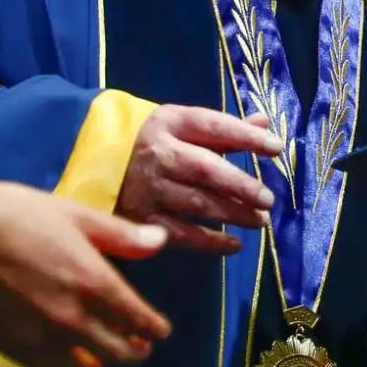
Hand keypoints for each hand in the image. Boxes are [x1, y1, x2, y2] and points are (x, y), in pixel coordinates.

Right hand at [0, 170, 172, 366]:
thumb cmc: (15, 214)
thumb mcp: (75, 215)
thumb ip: (120, 236)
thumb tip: (161, 241)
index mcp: (93, 282)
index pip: (137, 319)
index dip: (154, 328)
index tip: (160, 331)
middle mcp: (73, 319)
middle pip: (117, 352)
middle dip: (135, 350)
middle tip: (141, 347)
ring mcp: (41, 338)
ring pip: (85, 366)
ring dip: (102, 362)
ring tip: (106, 355)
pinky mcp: (11, 348)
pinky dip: (67, 366)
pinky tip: (67, 357)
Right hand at [118, 106, 283, 253]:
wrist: (89, 160)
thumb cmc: (146, 140)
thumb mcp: (178, 123)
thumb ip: (223, 128)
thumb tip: (266, 126)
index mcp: (169, 122)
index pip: (215, 127)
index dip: (247, 137)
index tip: (277, 148)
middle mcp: (158, 154)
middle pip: (207, 169)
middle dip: (242, 185)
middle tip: (268, 199)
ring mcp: (148, 188)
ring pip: (198, 204)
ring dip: (233, 214)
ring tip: (259, 220)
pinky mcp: (140, 219)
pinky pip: (182, 234)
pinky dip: (210, 242)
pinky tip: (233, 244)